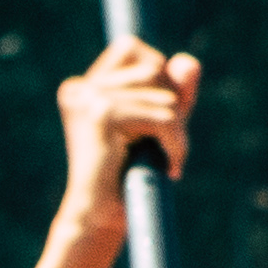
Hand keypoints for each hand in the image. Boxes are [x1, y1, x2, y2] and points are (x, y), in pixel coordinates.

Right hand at [55, 36, 199, 225]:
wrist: (99, 220)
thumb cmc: (128, 176)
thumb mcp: (158, 124)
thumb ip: (175, 91)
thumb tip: (187, 62)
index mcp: (82, 87)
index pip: (131, 48)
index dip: (156, 76)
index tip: (152, 120)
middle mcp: (79, 89)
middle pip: (153, 68)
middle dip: (171, 107)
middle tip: (161, 146)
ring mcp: (88, 100)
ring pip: (163, 96)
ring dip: (176, 131)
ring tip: (163, 161)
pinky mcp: (102, 115)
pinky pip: (162, 117)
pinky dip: (176, 143)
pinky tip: (170, 167)